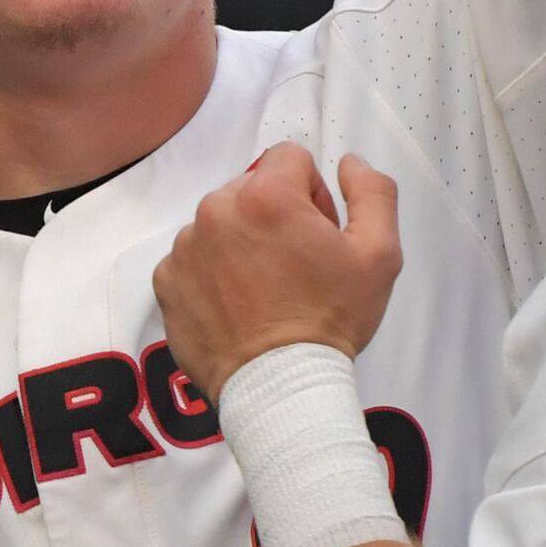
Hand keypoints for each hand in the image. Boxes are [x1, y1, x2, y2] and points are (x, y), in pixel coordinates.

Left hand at [153, 143, 402, 399]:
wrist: (279, 388)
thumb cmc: (332, 320)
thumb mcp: (379, 255)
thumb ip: (373, 191)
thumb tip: (349, 162)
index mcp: (265, 195)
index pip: (291, 158)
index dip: (314, 193)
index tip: (319, 234)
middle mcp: (215, 210)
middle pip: (253, 188)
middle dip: (276, 215)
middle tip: (296, 267)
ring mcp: (184, 247)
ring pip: (221, 222)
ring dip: (242, 242)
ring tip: (264, 291)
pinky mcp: (165, 281)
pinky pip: (193, 258)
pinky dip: (212, 273)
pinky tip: (236, 306)